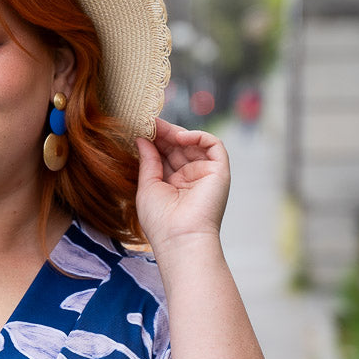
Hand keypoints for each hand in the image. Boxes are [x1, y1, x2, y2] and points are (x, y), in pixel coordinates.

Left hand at [134, 118, 230, 254]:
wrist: (180, 238)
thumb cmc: (160, 220)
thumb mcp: (147, 186)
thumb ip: (148, 160)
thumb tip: (141, 138)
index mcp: (173, 183)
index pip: (164, 154)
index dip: (154, 140)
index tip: (138, 127)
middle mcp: (190, 177)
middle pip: (177, 146)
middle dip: (162, 133)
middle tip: (146, 120)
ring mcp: (205, 173)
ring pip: (193, 143)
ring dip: (176, 132)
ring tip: (158, 127)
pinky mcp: (220, 171)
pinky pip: (213, 145)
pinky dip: (198, 136)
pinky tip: (180, 137)